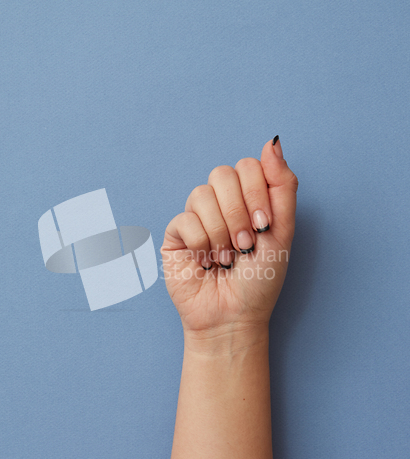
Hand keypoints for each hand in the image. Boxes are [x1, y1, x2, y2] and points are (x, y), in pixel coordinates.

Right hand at [161, 137, 298, 352]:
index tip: (264, 225)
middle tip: (245, 244)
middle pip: (222, 174)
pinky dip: (201, 243)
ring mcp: (197, 217)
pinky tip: (206, 261)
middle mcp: (221, 203)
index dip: (256, 192)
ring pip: (201, 196)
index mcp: (248, 199)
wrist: (234, 315)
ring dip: (220, 232)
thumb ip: (282, 185)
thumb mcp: (282, 231)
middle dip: (238, 213)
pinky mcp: (176, 234)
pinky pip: (185, 220)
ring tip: (226, 257)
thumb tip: (272, 141)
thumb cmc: (260, 279)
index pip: (248, 166)